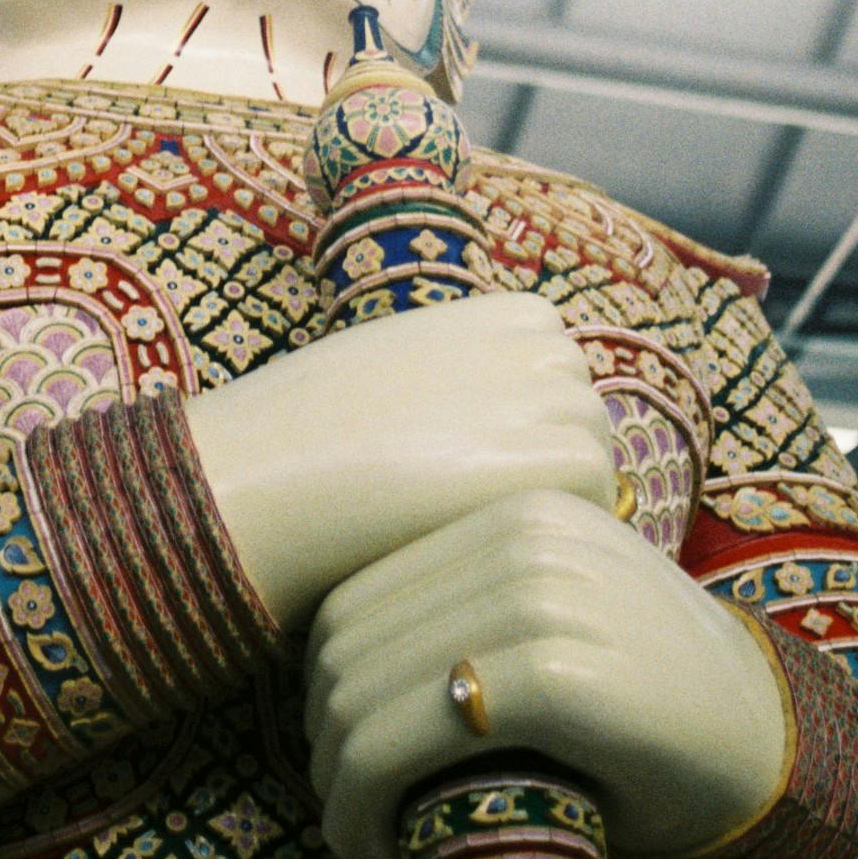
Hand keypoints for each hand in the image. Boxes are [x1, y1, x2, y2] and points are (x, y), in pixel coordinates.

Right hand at [182, 292, 617, 624]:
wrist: (261, 476)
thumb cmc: (300, 436)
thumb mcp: (385, 368)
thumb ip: (451, 378)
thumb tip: (492, 422)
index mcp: (486, 314)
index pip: (553, 357)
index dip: (527, 411)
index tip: (479, 457)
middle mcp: (527, 343)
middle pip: (579, 400)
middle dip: (546, 449)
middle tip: (481, 507)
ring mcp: (546, 396)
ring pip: (592, 445)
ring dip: (554, 487)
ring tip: (484, 528)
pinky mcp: (554, 457)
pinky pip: (595, 490)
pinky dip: (558, 520)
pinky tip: (494, 544)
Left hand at [301, 488, 788, 858]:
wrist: (773, 750)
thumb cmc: (646, 703)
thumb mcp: (554, 618)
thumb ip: (459, 610)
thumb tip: (321, 675)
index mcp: (513, 508)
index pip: (353, 595)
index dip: (321, 695)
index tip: (345, 770)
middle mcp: (523, 535)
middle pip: (342, 649)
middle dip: (323, 752)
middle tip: (351, 822)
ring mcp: (543, 598)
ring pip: (359, 700)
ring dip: (340, 797)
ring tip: (372, 845)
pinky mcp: (558, 675)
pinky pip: (407, 746)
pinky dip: (373, 818)